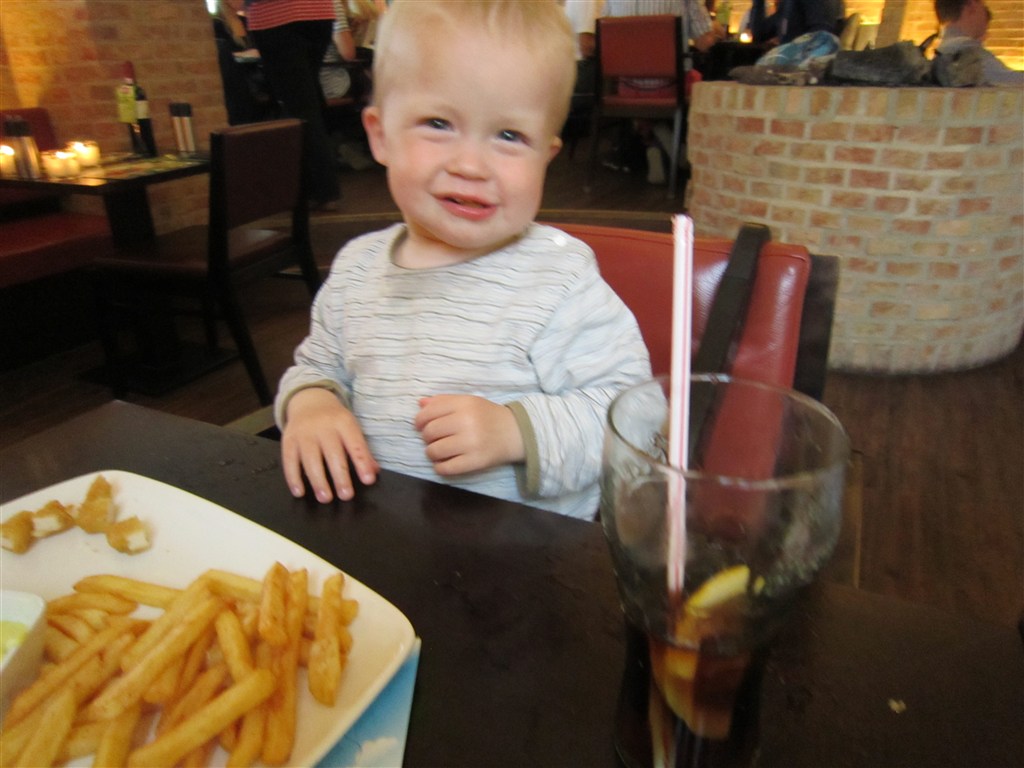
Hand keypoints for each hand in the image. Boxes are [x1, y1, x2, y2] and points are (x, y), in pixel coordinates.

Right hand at [281, 388, 378, 502]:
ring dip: (318, 481)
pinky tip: (300, 492)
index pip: (355, 444)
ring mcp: (304, 433)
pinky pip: (289, 461)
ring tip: (325, 498)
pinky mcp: (288, 440)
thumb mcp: (350, 427)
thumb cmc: (334, 420)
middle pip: (332, 454)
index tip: (368, 480)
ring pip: (310, 459)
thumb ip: (362, 450)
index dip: (362, 462)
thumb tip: (374, 472)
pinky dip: (293, 478)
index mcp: (343, 422)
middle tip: (346, 496)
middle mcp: (323, 426)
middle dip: (340, 477)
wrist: (309, 401)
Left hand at [414, 395, 523, 475]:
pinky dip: (440, 467)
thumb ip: (444, 401)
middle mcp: (467, 422)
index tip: (420, 426)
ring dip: (431, 453)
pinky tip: (444, 463)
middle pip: (429, 432)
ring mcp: (471, 443)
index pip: (428, 413)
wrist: (515, 433)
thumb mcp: (468, 402)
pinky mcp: (475, 462)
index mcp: (464, 404)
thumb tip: (420, 404)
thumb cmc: (488, 416)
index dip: (419, 421)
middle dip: (426, 437)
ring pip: (434, 451)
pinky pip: (445, 468)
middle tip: (434, 439)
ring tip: (439, 451)